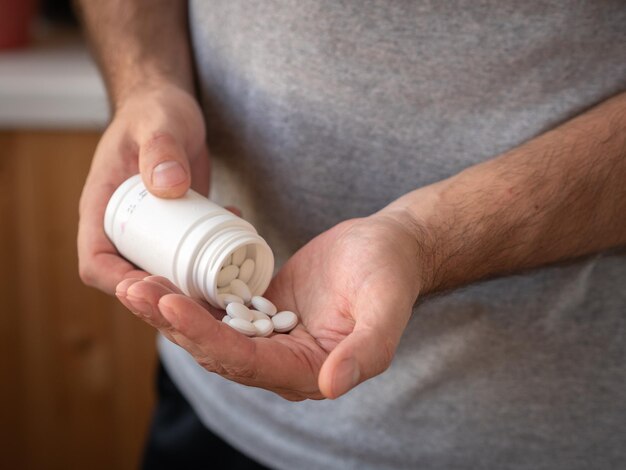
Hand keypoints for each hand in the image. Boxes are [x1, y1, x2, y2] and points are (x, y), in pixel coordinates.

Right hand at [78, 85, 209, 292]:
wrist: (170, 108)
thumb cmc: (154, 110)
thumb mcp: (159, 124)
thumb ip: (161, 147)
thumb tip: (167, 185)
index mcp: (101, 207)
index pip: (95, 261)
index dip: (118, 283)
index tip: (154, 287)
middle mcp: (121, 224)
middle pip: (132, 275)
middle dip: (166, 290)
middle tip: (205, 288)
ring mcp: (149, 227)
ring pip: (162, 268)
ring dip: (193, 275)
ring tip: (226, 266)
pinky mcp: (174, 224)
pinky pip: (187, 249)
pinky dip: (210, 249)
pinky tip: (235, 225)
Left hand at [115, 211, 423, 399]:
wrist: (388, 248)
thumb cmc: (390, 276)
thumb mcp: (386, 310)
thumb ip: (366, 352)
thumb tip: (331, 386)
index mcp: (307, 371)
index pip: (244, 362)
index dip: (204, 336)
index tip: (169, 303)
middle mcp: (281, 361)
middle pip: (214, 349)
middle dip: (172, 322)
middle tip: (133, 288)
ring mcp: (267, 335)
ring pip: (209, 329)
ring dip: (170, 308)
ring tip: (134, 281)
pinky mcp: (260, 309)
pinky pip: (218, 306)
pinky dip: (189, 292)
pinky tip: (160, 271)